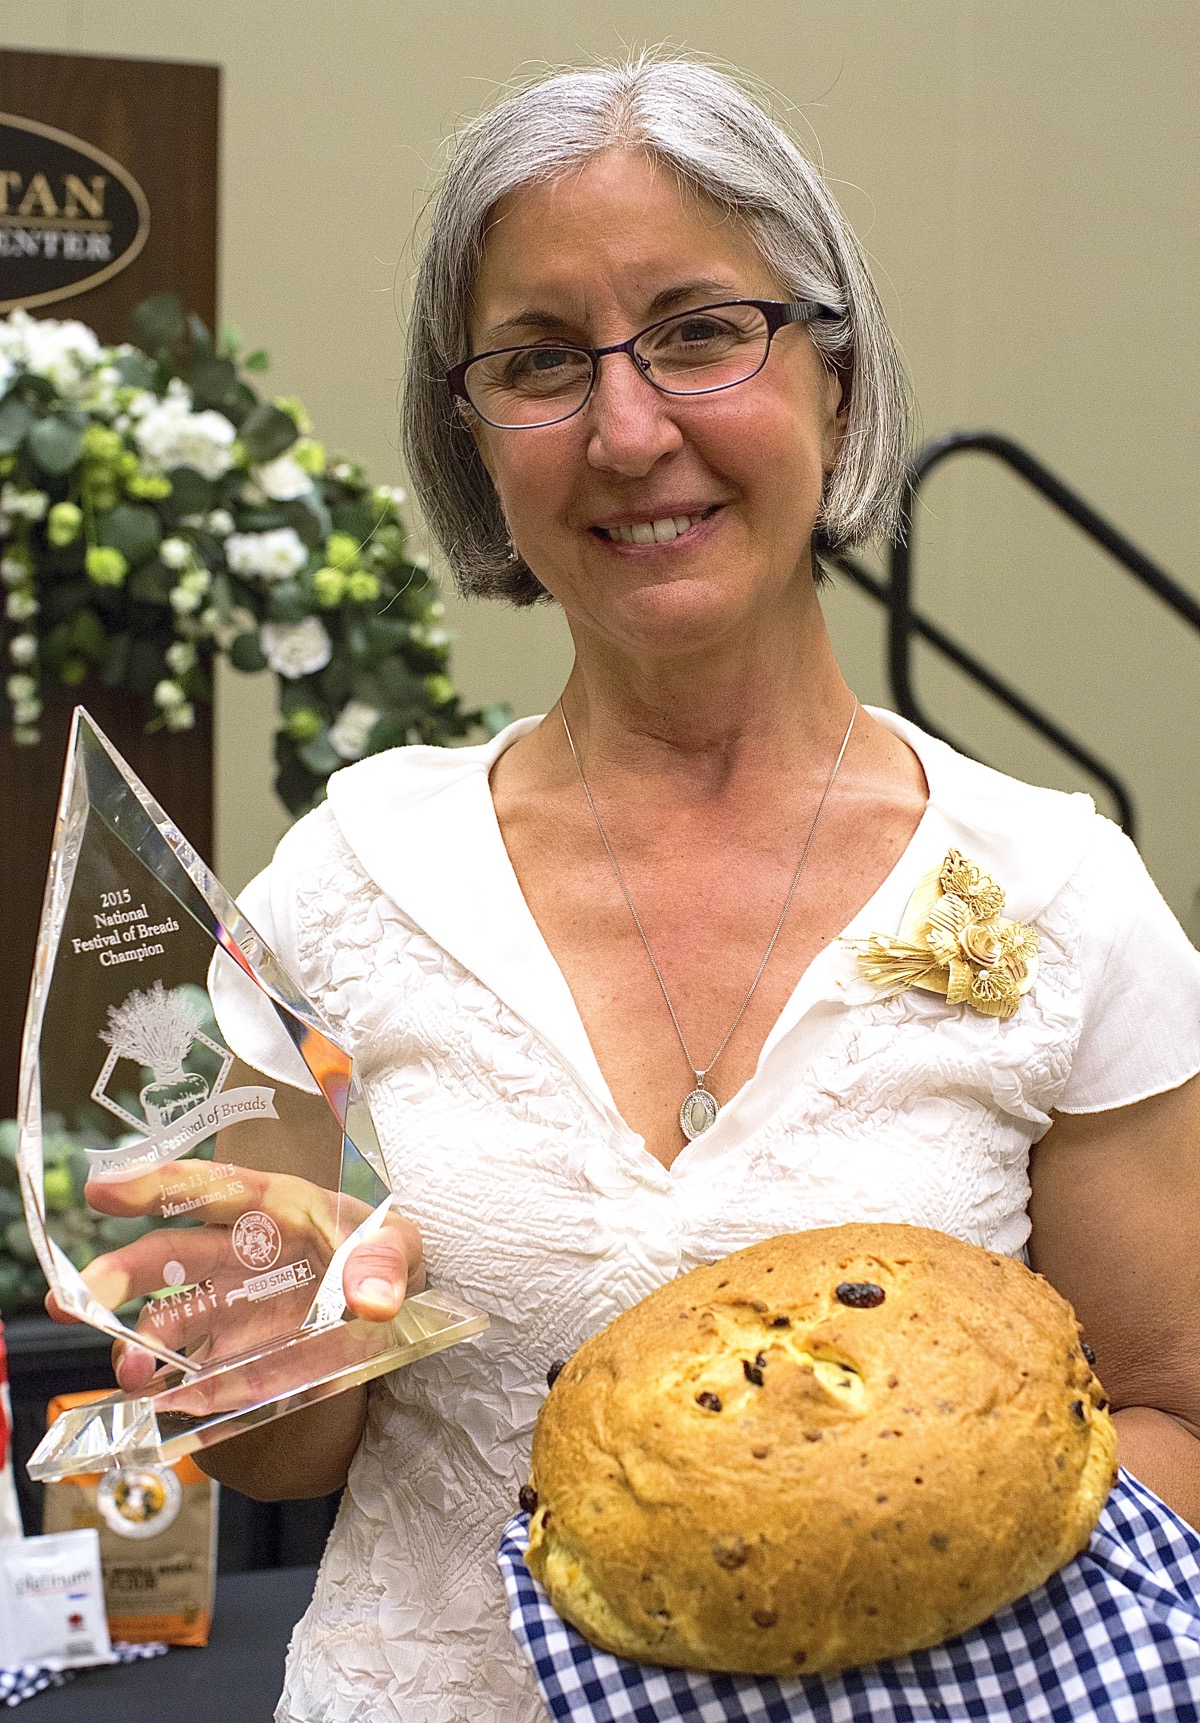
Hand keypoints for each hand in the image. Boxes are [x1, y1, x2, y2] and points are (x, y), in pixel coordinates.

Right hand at [46, 1159, 424, 1392]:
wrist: (400, 1307)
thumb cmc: (387, 1256)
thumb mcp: (400, 1246)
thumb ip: (384, 1263)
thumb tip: (372, 1299)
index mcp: (272, 1208)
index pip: (210, 1190)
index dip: (155, 1186)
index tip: (103, 1190)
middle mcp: (238, 1254)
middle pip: (169, 1257)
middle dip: (118, 1275)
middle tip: (78, 1299)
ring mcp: (233, 1306)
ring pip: (170, 1319)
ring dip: (139, 1345)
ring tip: (127, 1373)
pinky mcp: (239, 1354)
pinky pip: (198, 1372)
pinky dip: (176, 1390)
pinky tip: (160, 1405)